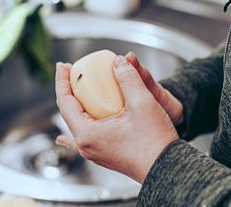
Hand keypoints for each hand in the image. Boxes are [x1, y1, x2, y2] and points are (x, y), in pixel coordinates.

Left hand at [55, 56, 178, 182]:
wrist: (168, 168)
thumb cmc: (155, 142)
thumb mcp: (143, 102)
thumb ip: (128, 78)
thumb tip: (118, 62)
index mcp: (87, 133)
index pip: (65, 102)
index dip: (62, 80)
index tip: (63, 65)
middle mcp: (86, 145)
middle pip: (68, 112)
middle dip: (68, 89)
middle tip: (71, 71)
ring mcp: (94, 152)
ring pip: (77, 122)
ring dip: (76, 103)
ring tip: (77, 88)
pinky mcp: (104, 154)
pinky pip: (84, 138)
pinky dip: (77, 129)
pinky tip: (62, 139)